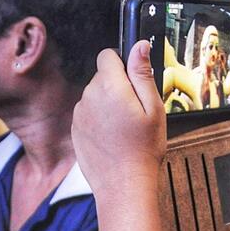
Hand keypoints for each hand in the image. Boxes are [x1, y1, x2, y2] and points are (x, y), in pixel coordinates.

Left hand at [72, 42, 164, 195]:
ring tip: (125, 128)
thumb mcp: (153, 108)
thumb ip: (142, 73)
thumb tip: (139, 45)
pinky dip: (99, 120)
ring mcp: (79, 114)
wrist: (123, 185)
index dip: (122, 63)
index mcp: (110, 86)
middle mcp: (89, 96)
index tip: (134, 80)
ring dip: (107, 104)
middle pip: (102, 77)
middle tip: (135, 111)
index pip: (107, 55)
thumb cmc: (142, 149)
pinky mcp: (75, 129)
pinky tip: (113, 137)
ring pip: (95, 96)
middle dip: (118, 86)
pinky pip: (88, 114)